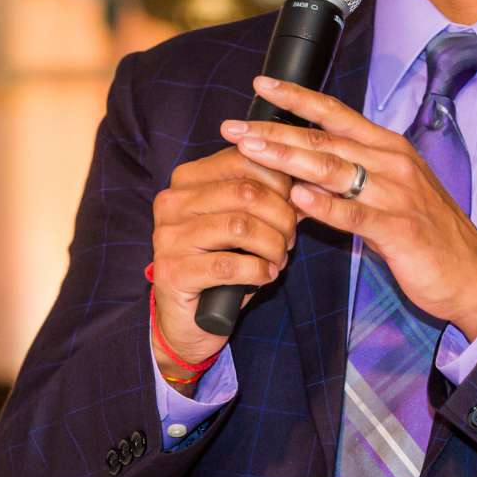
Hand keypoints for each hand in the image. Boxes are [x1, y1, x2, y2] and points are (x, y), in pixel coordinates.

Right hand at [148, 142, 299, 361]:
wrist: (190, 317)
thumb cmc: (221, 262)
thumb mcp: (242, 222)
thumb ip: (266, 198)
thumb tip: (308, 182)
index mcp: (187, 179)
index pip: (242, 159)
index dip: (280, 182)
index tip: (293, 206)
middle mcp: (172, 202)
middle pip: (246, 192)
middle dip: (282, 217)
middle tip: (290, 239)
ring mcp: (168, 237)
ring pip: (241, 227)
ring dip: (273, 245)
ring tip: (279, 258)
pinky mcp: (172, 271)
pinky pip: (229, 265)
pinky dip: (259, 271)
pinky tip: (266, 276)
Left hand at [220, 74, 476, 338]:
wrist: (473, 273)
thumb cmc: (427, 232)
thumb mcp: (388, 193)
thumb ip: (349, 177)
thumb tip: (300, 171)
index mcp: (388, 148)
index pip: (335, 114)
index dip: (297, 97)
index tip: (261, 85)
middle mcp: (392, 162)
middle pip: (324, 139)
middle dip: (274, 131)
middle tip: (234, 126)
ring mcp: (397, 193)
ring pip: (333, 169)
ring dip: (288, 158)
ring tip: (251, 151)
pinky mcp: (399, 228)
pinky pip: (355, 214)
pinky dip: (325, 205)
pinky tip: (296, 198)